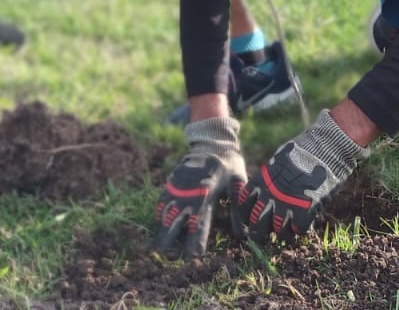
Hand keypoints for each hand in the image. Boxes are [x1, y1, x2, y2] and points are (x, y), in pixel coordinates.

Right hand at [152, 116, 244, 258]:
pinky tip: (158, 224)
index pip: (199, 223)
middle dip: (169, 239)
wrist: (212, 141)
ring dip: (161, 229)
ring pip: (165, 211)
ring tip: (157, 247)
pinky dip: (159, 213)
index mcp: (206, 193)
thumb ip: (238, 209)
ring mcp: (178, 186)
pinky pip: (162, 200)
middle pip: (175, 219)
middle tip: (164, 256)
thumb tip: (242, 234)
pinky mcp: (172, 181)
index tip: (192, 257)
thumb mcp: (238, 184)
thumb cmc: (229, 165)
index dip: (195, 241)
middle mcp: (188, 192)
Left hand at [230, 110, 367, 244]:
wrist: (324, 148)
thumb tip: (264, 190)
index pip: (244, 206)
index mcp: (261, 182)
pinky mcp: (305, 212)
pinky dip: (301, 228)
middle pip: (257, 225)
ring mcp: (287, 205)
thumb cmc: (302, 151)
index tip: (253, 217)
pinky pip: (298, 230)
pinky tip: (305, 221)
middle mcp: (270, 196)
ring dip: (284, 232)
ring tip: (290, 227)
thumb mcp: (278, 161)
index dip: (247, 215)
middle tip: (268, 232)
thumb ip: (269, 179)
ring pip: (278, 232)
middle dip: (261, 232)